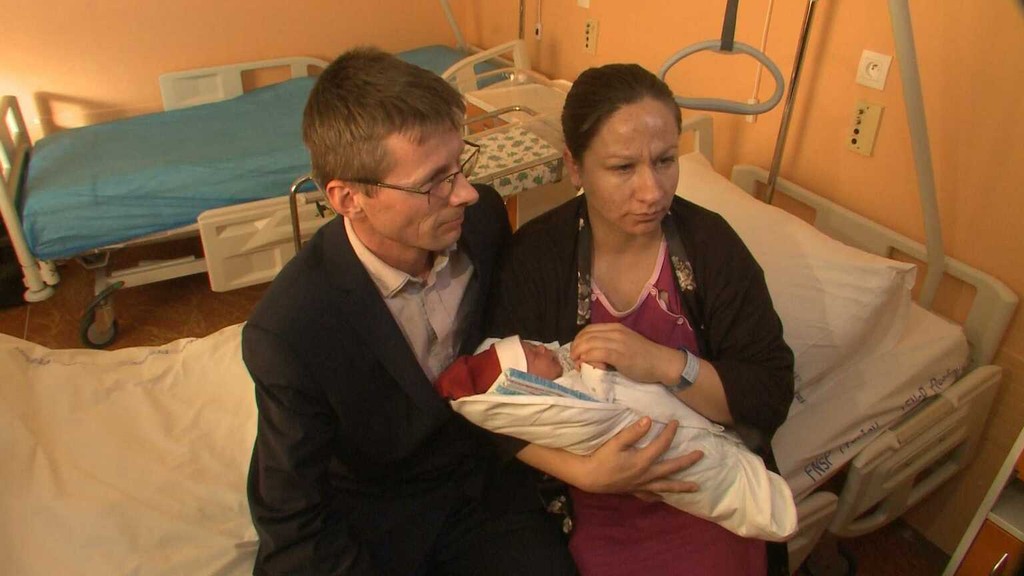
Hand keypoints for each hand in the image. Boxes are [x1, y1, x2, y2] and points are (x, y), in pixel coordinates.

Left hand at [571, 323, 680, 385]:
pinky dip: (587, 359)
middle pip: (585, 336)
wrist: (662, 363)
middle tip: (574, 360)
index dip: (578, 340)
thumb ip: (609, 345)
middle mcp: (615, 332)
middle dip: (575, 348)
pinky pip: (597, 353)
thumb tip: (591, 353)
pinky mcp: (619, 355)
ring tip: (578, 365)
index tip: (576, 352)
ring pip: (588, 343)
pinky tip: (585, 365)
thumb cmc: (645, 357)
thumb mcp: (624, 344)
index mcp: (615, 327)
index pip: (588, 329)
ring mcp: (617, 342)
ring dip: (579, 355)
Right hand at [575, 417, 702, 494]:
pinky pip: (650, 495)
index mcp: (643, 460)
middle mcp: (646, 474)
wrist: (589, 477)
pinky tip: (664, 498)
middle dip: (687, 461)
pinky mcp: (635, 490)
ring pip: (666, 486)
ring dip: (681, 486)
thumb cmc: (601, 458)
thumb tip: (649, 420)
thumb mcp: (616, 442)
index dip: (670, 432)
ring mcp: (642, 485)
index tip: (676, 422)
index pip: (662, 445)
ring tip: (695, 487)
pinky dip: (659, 497)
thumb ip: (633, 432)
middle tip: (701, 455)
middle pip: (671, 468)